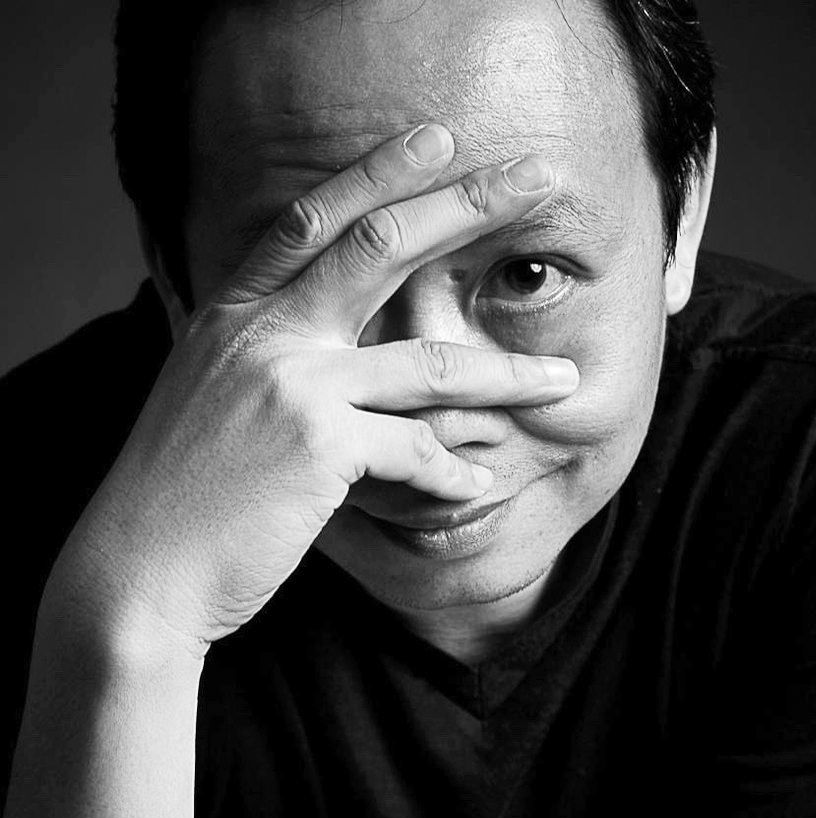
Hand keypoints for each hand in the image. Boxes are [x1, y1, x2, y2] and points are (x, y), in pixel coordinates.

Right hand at [49, 123, 578, 656]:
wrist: (139, 567)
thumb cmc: (184, 490)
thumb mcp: (212, 395)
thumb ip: (260, 350)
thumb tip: (318, 334)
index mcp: (235, 313)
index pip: (312, 218)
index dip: (378, 172)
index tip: (438, 141)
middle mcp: (263, 332)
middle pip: (380, 245)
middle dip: (468, 204)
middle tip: (538, 177)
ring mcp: (290, 384)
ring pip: (429, 365)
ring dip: (507, 374)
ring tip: (564, 379)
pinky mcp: (316, 446)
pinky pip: (414, 451)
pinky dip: (453, 475)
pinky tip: (477, 488)